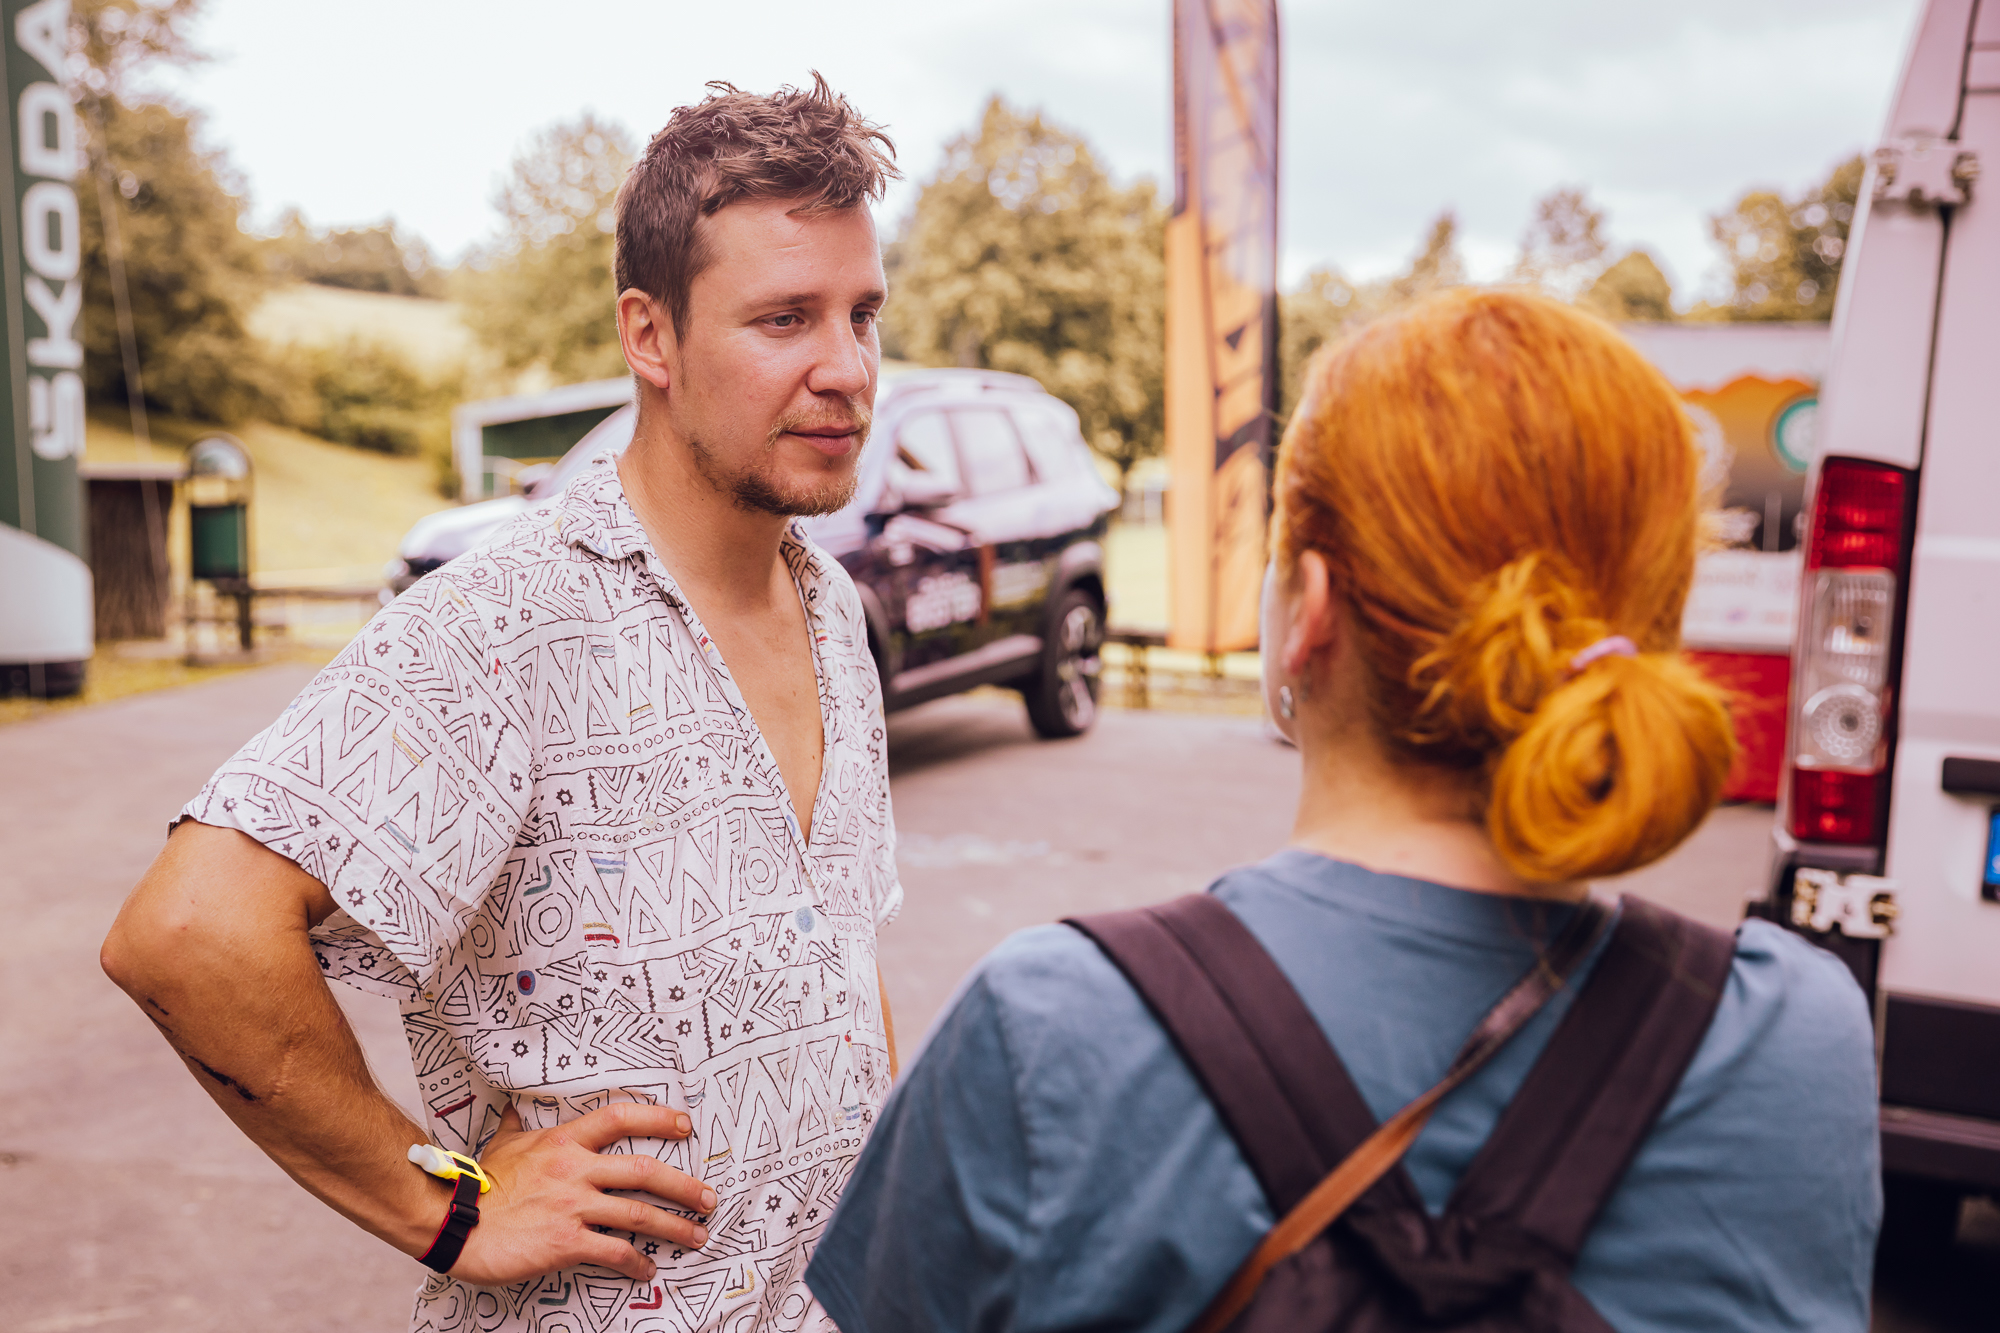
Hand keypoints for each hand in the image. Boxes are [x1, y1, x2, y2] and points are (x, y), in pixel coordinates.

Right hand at [444, 1101, 713, 1285]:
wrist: (453, 1222)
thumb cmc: (478, 1185)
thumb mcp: (501, 1147)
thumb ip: (517, 1129)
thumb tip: (515, 1112)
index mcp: (564, 1143)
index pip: (620, 1118)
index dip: (658, 1119)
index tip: (686, 1125)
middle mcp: (575, 1170)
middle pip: (645, 1171)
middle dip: (684, 1185)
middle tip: (708, 1198)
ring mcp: (573, 1206)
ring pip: (638, 1213)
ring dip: (674, 1226)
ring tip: (696, 1236)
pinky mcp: (566, 1242)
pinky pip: (613, 1251)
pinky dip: (636, 1262)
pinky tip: (647, 1270)